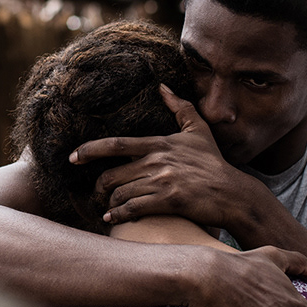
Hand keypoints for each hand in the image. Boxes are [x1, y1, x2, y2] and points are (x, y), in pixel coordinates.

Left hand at [71, 85, 251, 228]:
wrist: (234, 194)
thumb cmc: (214, 163)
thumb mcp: (199, 131)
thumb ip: (180, 108)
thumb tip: (162, 87)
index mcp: (158, 144)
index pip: (115, 145)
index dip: (89, 150)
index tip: (73, 157)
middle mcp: (157, 161)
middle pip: (111, 174)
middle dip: (98, 186)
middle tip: (96, 193)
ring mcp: (162, 182)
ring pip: (120, 193)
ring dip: (109, 203)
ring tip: (108, 208)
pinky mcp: (169, 201)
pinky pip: (133, 208)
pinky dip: (118, 215)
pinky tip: (112, 219)